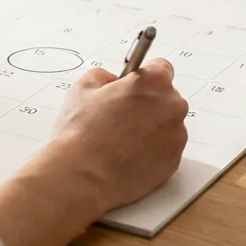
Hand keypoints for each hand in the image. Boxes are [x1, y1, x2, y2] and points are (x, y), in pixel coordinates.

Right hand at [0, 58, 188, 245]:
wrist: (74, 178)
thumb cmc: (73, 133)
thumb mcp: (79, 90)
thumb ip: (100, 78)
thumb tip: (109, 79)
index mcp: (150, 84)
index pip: (159, 67)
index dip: (140, 77)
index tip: (130, 85)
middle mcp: (169, 109)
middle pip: (164, 99)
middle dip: (144, 105)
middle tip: (115, 118)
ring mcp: (172, 140)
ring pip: (164, 127)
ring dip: (146, 131)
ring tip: (113, 144)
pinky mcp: (169, 167)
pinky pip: (161, 153)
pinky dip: (146, 155)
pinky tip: (119, 161)